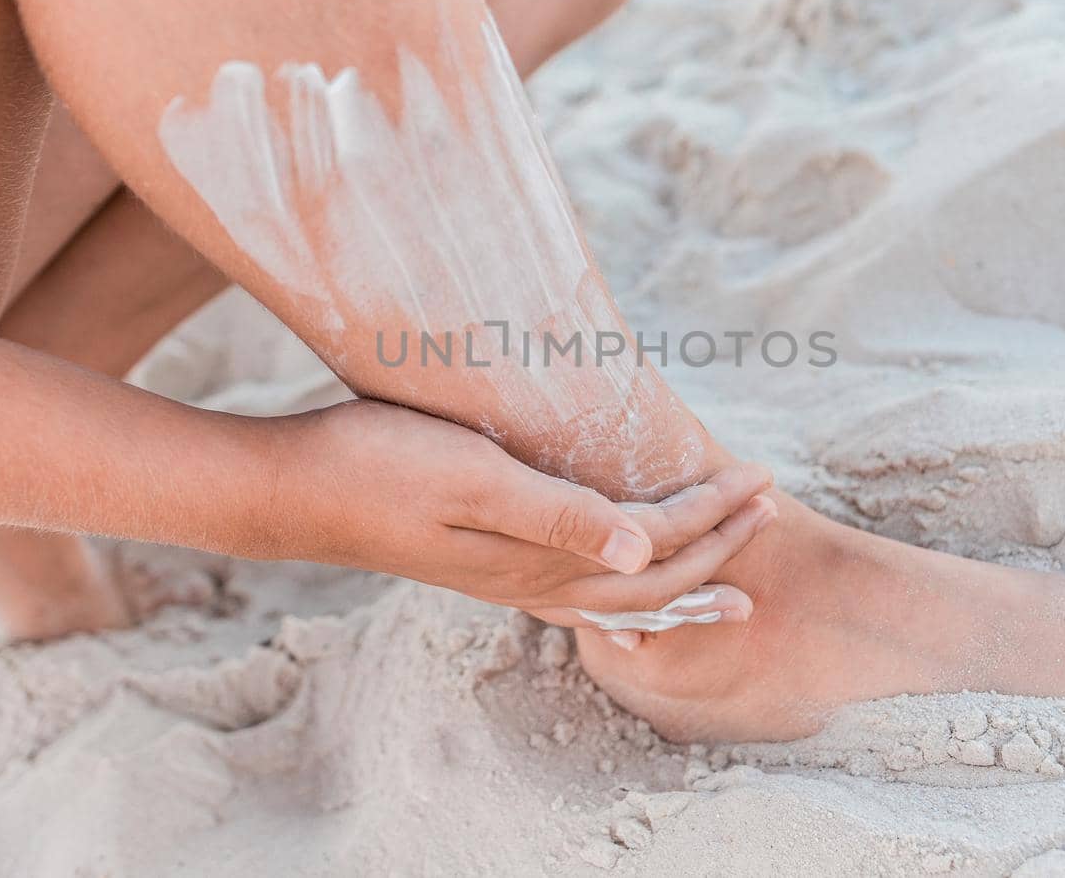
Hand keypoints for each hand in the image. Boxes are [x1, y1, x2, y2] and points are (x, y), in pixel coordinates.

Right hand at [255, 399, 774, 628]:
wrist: (294, 490)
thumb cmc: (378, 466)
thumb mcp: (475, 479)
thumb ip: (560, 518)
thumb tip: (646, 555)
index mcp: (538, 559)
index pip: (653, 544)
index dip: (712, 513)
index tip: (761, 478)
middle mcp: (531, 580)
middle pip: (648, 580)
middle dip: (716, 546)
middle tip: (770, 510)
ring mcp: (506, 577)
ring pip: (618, 597)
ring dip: (680, 577)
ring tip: (729, 578)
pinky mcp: (484, 561)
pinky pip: (579, 592)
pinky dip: (624, 588)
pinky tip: (621, 579)